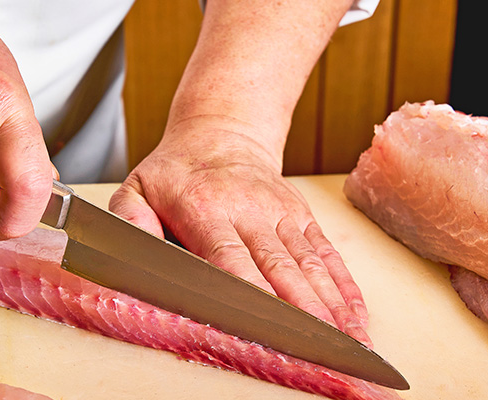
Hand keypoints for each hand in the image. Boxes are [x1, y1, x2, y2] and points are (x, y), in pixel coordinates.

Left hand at [109, 123, 370, 345]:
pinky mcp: (301, 216)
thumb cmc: (175, 172)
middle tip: (321, 353)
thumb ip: (130, 221)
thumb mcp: (138, 187)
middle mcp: (250, 210)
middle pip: (279, 268)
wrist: (221, 132)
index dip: (252, 294)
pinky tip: (356, 317)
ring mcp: (281, 213)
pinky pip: (327, 253)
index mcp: (206, 208)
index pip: (230, 258)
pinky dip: (345, 288)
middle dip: (303, 315)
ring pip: (310, 265)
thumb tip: (131, 252)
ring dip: (332, 307)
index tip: (270, 328)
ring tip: (350, 346)